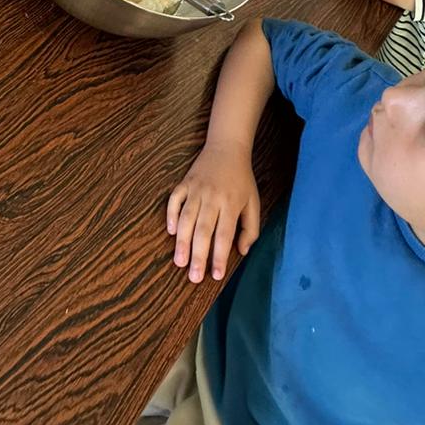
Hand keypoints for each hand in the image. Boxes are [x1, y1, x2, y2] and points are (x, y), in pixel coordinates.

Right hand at [167, 141, 259, 282]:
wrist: (227, 148)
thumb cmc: (242, 180)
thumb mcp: (253, 203)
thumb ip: (250, 229)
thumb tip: (242, 251)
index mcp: (231, 204)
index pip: (224, 235)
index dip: (219, 256)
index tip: (215, 275)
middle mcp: (212, 197)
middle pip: (203, 230)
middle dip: (198, 255)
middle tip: (193, 276)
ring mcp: (196, 189)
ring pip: (186, 218)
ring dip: (182, 241)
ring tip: (179, 261)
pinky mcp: (184, 183)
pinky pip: (174, 200)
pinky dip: (170, 215)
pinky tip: (170, 231)